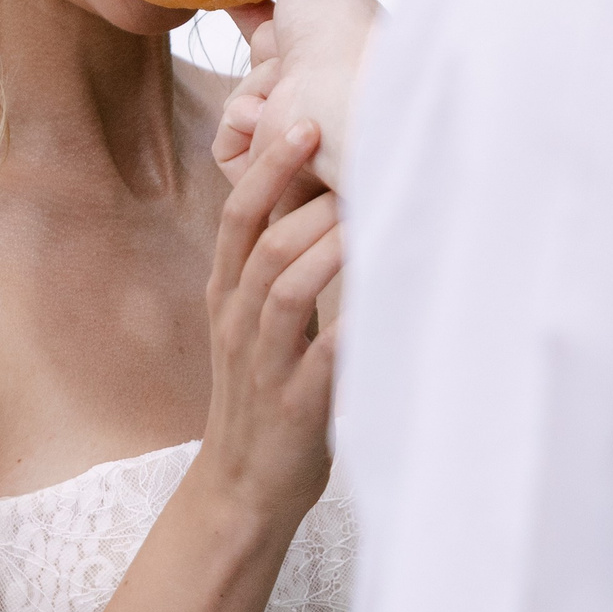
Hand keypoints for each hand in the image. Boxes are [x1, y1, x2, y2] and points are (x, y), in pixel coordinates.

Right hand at [191, 120, 340, 530]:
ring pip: (287, 290)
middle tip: (364, 167)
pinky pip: (322, 356)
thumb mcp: (256, 319)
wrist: (240, 488)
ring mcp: (263, 364)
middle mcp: (237, 322)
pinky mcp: (294, 406)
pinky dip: (351, 324)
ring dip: (332, 249)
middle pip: (267, 244)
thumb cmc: (263, 388)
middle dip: (314, 202)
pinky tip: (386, 298)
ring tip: (375, 217)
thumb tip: (323, 190)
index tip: (304, 124)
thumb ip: (279, 261)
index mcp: (226, 294)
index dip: (268, 168)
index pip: (239, 217)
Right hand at [221, 0, 380, 194]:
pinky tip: (282, 126)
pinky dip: (245, 129)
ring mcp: (299, 130)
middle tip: (284, 50)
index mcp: (333, 43)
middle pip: (260, 61)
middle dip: (266, 52)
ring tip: (291, 95)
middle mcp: (321, 88)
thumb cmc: (342, 32)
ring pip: (239, 101)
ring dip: (255, 91)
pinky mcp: (275, 169)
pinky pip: (228, 142)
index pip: (277, 22)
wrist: (354, 107)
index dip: (249, 3)